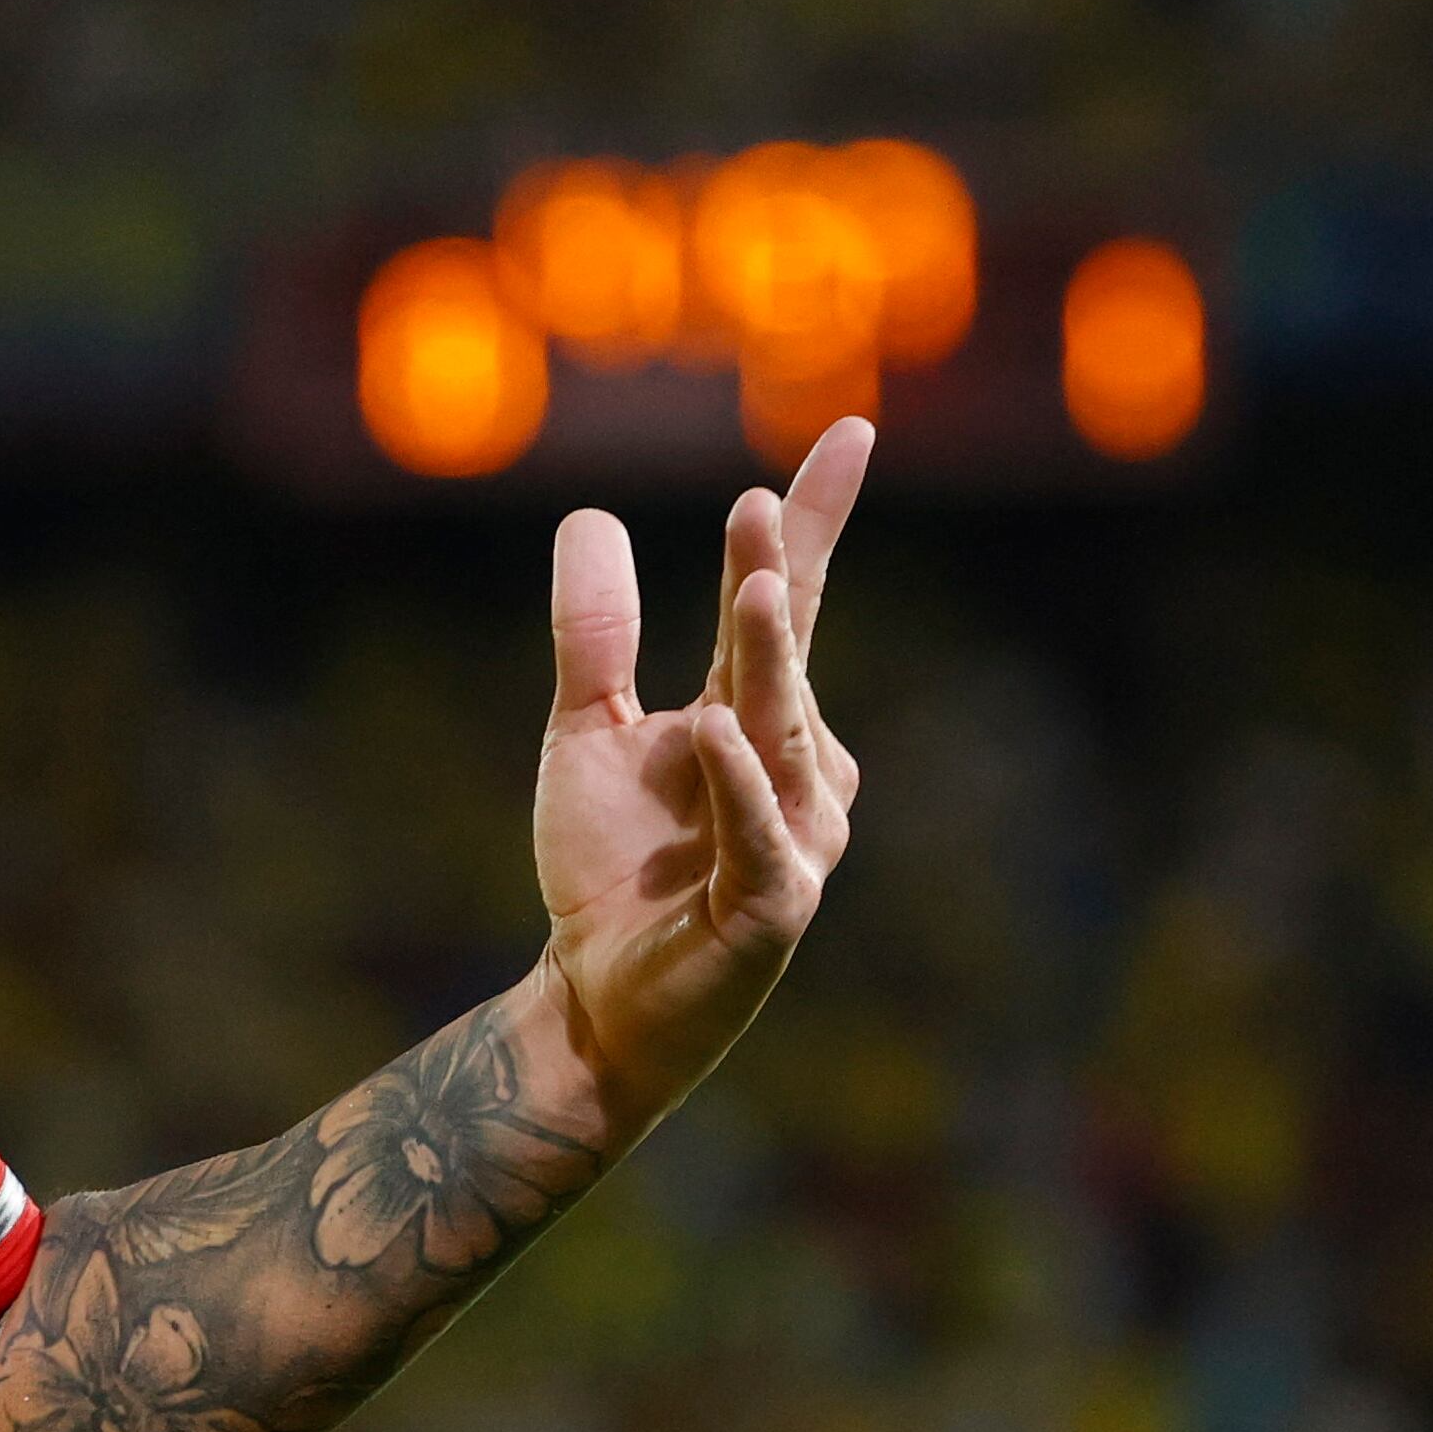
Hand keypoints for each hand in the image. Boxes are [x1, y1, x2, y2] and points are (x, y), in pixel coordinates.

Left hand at [530, 418, 869, 1129]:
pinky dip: (740, 783)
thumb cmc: (606, 869)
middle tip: (759, 502)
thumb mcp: (582, 733)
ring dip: (766, 665)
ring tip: (748, 587)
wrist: (591, 998)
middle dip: (776, 581)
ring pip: (783, 738)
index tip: (849, 433)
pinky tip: (714, 728)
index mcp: (757, 719)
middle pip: (785, 659)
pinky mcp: (774, 908)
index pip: (793, 606)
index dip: (816, 524)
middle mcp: (796, 771)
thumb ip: (593, 637)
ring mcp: (798, 841)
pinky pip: (761, 835)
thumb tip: (592, 518)